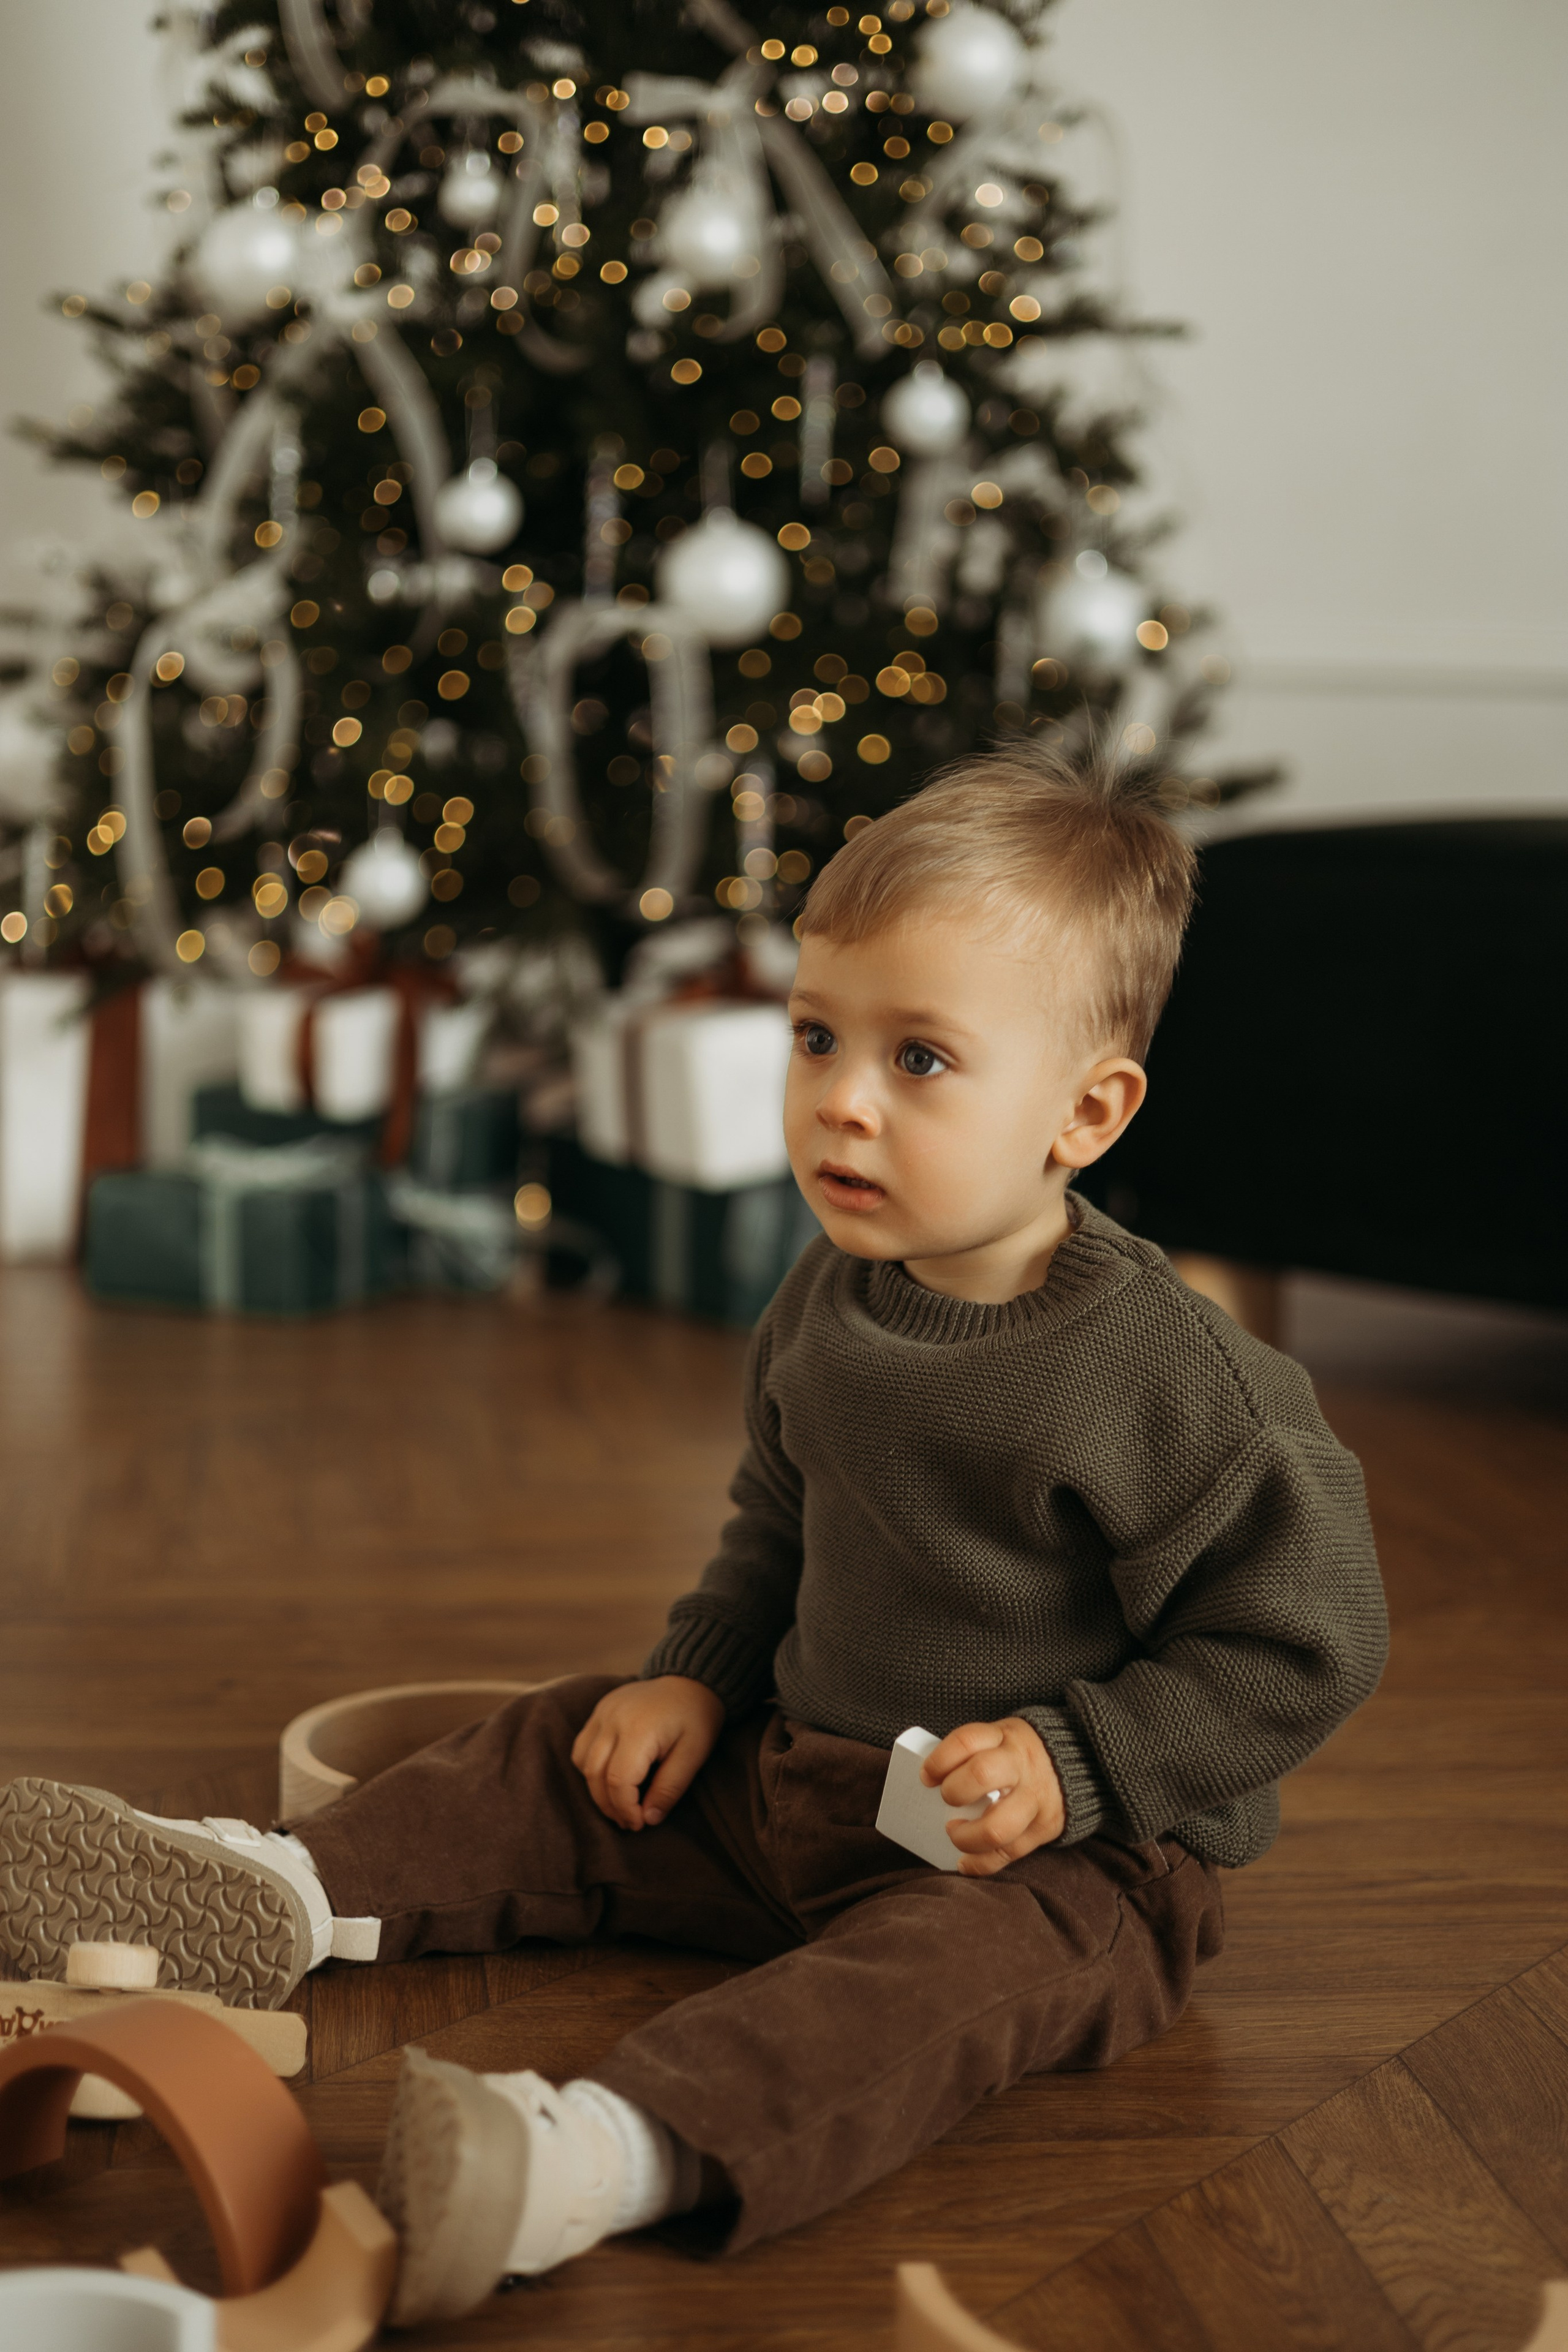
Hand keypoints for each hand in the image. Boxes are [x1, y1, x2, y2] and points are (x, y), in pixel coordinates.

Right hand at [570, 1676, 724, 1831]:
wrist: (690, 1679)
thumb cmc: (696, 1718)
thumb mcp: (694, 1755)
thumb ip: (669, 1788)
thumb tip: (648, 1819)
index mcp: (638, 1728)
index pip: (618, 1780)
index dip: (625, 1809)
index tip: (640, 1824)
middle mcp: (613, 1718)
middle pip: (595, 1774)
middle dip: (610, 1806)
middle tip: (630, 1822)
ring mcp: (603, 1711)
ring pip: (584, 1762)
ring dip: (597, 1790)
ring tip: (620, 1805)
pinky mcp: (600, 1710)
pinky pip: (583, 1746)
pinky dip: (591, 1769)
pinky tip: (611, 1778)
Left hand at [920, 1718, 1065, 1876]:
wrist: (1079, 1760)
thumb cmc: (1021, 1753)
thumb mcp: (1000, 1737)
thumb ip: (972, 1754)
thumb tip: (931, 1782)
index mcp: (1006, 1737)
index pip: (966, 1741)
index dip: (939, 1760)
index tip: (927, 1776)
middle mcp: (1022, 1766)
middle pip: (981, 1775)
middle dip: (954, 1791)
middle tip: (947, 1799)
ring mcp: (1036, 1799)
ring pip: (997, 1828)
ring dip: (966, 1837)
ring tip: (955, 1832)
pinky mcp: (1045, 1828)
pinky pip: (1009, 1854)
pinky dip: (980, 1863)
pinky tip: (964, 1862)